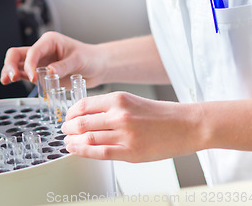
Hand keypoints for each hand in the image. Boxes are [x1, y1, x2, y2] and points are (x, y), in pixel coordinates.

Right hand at [0, 31, 100, 85]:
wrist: (97, 66)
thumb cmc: (90, 58)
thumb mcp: (79, 60)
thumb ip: (63, 66)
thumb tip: (49, 72)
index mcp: (49, 41)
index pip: (32, 51)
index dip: (29, 64)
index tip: (32, 77)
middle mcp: (41, 50)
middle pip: (17, 53)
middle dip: (11, 64)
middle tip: (11, 77)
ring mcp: (39, 61)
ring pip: (17, 63)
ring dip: (10, 71)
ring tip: (6, 80)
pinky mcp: (40, 72)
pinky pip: (24, 73)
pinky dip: (17, 77)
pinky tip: (11, 81)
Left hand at [61, 91, 201, 162]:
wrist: (187, 125)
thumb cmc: (160, 114)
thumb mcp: (131, 101)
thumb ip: (110, 107)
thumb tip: (86, 116)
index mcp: (118, 98)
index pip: (84, 104)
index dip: (71, 113)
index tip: (67, 117)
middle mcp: (120, 114)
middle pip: (83, 121)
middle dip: (69, 127)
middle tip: (64, 130)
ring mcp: (125, 134)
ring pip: (89, 137)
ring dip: (74, 140)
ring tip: (68, 142)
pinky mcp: (132, 152)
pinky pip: (101, 153)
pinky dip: (85, 152)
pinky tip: (77, 150)